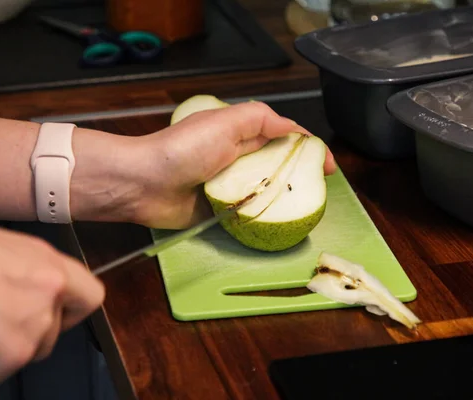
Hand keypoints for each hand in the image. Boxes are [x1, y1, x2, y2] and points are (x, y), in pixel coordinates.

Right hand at [0, 221, 104, 392]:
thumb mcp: (0, 249)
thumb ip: (27, 272)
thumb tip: (24, 286)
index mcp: (50, 268)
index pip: (89, 296)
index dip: (72, 309)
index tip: (59, 313)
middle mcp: (49, 299)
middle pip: (52, 332)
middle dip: (26, 334)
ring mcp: (31, 333)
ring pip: (22, 355)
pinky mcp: (5, 362)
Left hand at [114, 101, 335, 228]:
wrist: (145, 185)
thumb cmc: (182, 150)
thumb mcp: (225, 123)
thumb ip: (260, 119)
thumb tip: (294, 129)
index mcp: (239, 133)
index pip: (283, 136)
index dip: (308, 148)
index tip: (328, 165)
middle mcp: (237, 158)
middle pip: (278, 164)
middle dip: (300, 174)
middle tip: (318, 189)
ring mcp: (229, 185)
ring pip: (265, 189)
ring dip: (283, 196)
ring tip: (304, 207)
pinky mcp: (219, 209)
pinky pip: (247, 212)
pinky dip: (262, 215)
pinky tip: (277, 221)